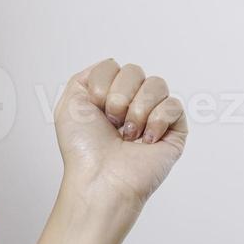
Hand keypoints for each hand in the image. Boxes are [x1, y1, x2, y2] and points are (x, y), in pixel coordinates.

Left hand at [53, 58, 187, 211]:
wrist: (100, 179)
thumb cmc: (83, 150)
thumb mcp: (69, 105)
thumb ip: (86, 77)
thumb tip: (111, 64)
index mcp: (108, 96)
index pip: (114, 66)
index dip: (103, 85)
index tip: (95, 108)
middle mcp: (131, 103)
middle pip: (135, 70)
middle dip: (119, 97)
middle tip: (112, 123)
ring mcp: (154, 116)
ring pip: (157, 84)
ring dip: (137, 110)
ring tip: (128, 134)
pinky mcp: (174, 131)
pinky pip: (174, 105)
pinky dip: (156, 121)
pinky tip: (146, 141)